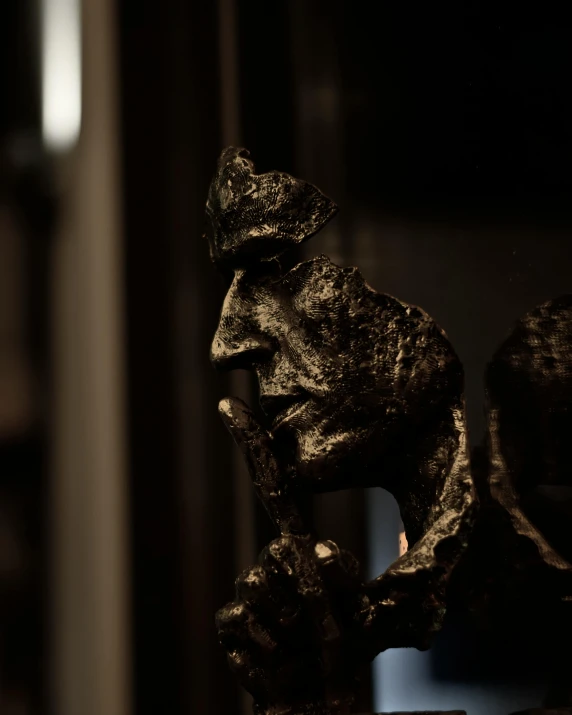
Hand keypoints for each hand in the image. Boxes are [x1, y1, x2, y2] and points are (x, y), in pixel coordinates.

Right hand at [216, 398, 367, 714]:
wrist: (332, 704)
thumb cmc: (360, 652)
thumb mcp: (379, 611)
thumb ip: (380, 579)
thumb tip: (349, 549)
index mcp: (307, 547)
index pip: (277, 487)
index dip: (253, 443)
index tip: (230, 404)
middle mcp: (275, 563)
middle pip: (277, 556)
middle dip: (312, 599)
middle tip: (335, 629)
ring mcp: (250, 593)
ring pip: (256, 590)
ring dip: (297, 632)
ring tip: (318, 655)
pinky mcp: (232, 627)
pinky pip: (236, 626)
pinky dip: (265, 658)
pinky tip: (284, 674)